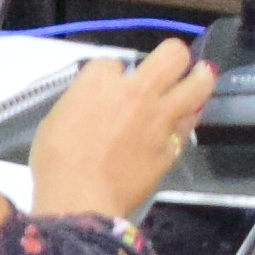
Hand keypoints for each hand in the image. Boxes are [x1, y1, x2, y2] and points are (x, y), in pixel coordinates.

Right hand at [23, 41, 215, 220]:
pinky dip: (185, 120)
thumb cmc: (55, 161)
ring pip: (198, 85)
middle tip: (169, 66)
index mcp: (100, 82)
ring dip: (200, 79)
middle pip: (172, 55)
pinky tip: (182, 120)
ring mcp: (159, 119)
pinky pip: (187, 125)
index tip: (108, 84)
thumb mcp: (56, 119)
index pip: (114, 60)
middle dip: (173, 56)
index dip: (111, 72)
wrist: (79, 198)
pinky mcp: (171, 146)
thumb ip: (82, 102)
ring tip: (200, 78)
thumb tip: (95, 104)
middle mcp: (137, 91)